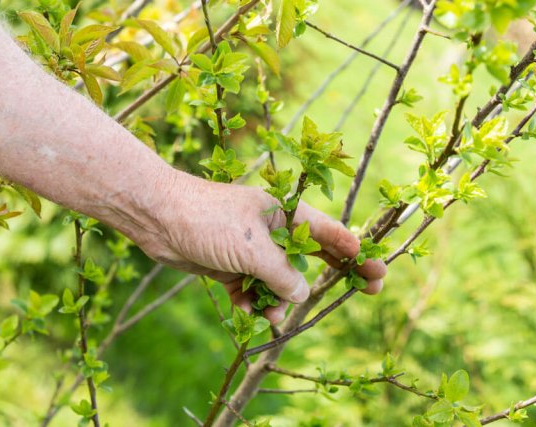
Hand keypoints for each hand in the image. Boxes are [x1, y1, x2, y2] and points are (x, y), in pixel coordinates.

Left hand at [137, 169, 386, 323]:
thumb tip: (301, 296)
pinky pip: (253, 291)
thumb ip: (282, 275)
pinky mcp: (232, 266)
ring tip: (272, 316)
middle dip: (333, 278)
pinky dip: (252, 303)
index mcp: (287, 215)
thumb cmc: (208, 220)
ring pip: (280, 282)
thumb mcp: (252, 248)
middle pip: (315, 258)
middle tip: (364, 293)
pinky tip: (245, 310)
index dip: (358, 253)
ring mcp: (253, 250)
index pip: (333, 234)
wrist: (156, 217)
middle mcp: (274, 232)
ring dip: (279, 301)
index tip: (379, 272)